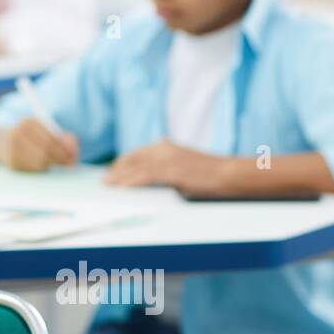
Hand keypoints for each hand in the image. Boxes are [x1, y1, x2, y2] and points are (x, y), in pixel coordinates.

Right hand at [2, 118, 78, 171]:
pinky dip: (42, 168)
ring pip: (41, 162)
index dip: (65, 149)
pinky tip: (41, 164)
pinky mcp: (12, 163)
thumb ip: (62, 137)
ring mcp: (12, 149)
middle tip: (71, 163)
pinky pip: (33, 169)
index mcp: (28, 122)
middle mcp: (18, 134)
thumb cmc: (29, 136)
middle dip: (61, 158)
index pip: (51, 139)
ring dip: (52, 164)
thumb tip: (74, 150)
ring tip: (54, 162)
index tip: (74, 155)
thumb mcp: (43, 130)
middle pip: (46, 151)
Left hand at [103, 140, 225, 194]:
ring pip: (135, 168)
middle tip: (104, 182)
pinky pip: (145, 176)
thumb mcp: (182, 165)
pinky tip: (121, 187)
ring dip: (119, 177)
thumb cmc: (208, 174)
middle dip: (115, 171)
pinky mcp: (172, 171)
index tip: (110, 173)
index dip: (120, 165)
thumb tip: (145, 179)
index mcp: (164, 146)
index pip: (134, 155)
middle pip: (130, 160)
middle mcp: (162, 149)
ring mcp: (167, 159)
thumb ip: (164, 168)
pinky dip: (131, 181)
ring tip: (107, 186)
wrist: (229, 174)